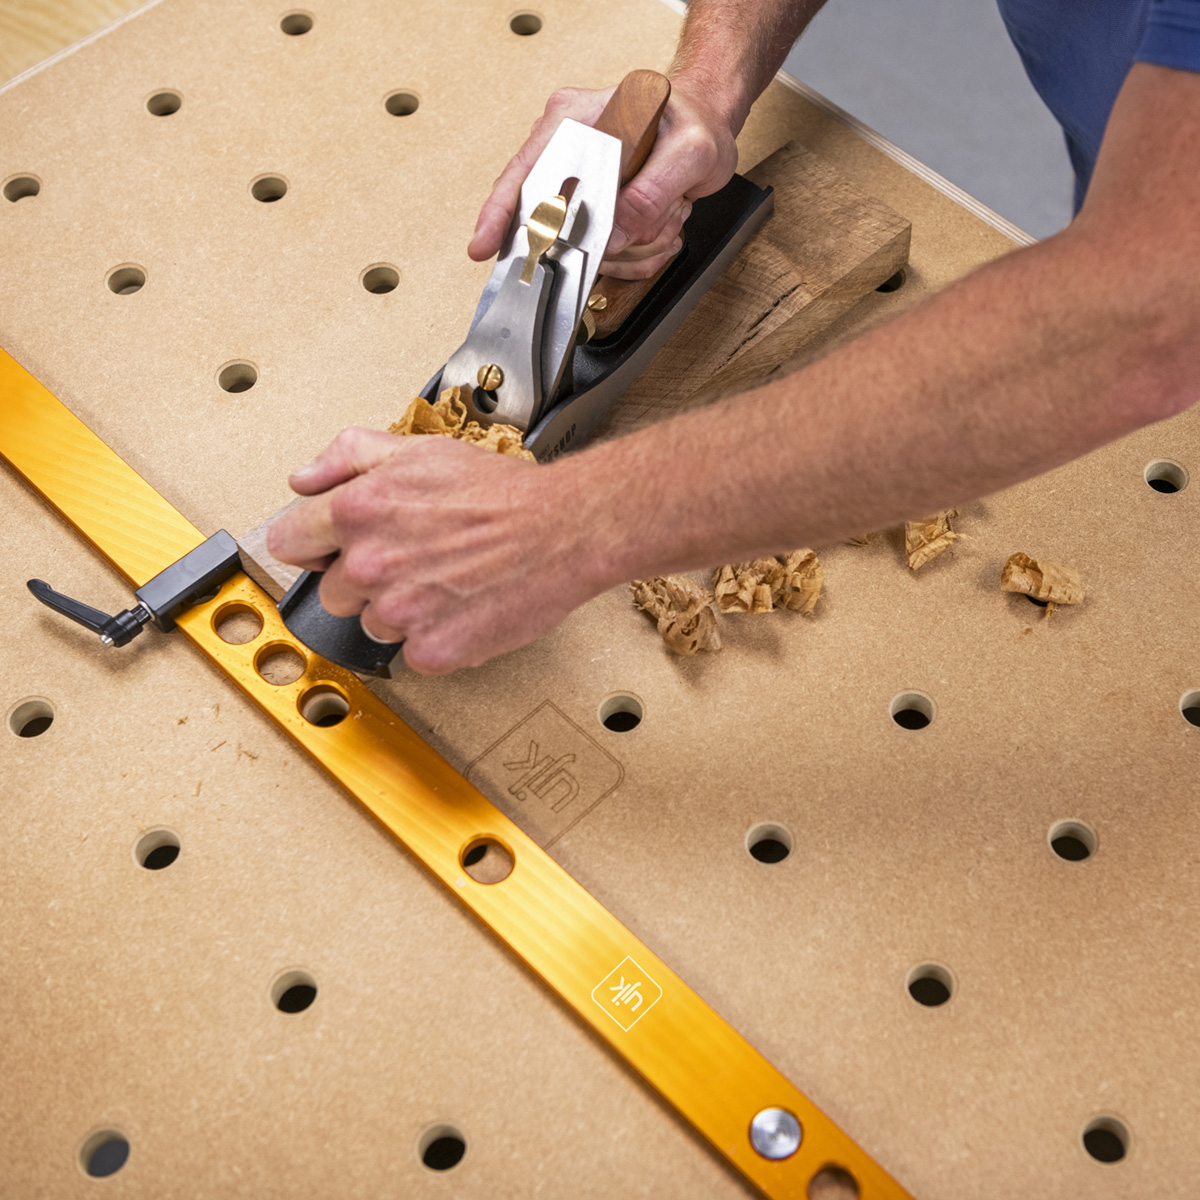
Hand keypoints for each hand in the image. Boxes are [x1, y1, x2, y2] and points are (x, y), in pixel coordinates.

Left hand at [266, 429, 597, 674]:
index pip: (288, 543)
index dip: (314, 544)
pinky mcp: (432, 650)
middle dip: (364, 579)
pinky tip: (462, 607)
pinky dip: (435, 638)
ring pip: (373, 625)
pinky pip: (412, 653)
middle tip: (414, 559)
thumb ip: (348, 457)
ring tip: (446, 580)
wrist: (564, 530)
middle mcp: (370, 565)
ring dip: (401, 610)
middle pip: (333, 592)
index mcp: (358, 511)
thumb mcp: (419, 450)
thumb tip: (303, 479)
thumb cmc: (501, 493)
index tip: (332, 549)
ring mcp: (400, 613)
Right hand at [468, 77, 739, 279]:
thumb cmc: (694, 121)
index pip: (525, 171)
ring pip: (582, 244)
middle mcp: (568, 146)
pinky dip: (633, 251)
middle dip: (595, 242)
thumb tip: (613, 235)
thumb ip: (651, 192)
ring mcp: (579, 179)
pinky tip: (656, 228)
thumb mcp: (689, 153)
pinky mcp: (593, 207)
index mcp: (576, 119)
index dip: (500, 213)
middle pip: (552, 218)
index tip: (484, 246)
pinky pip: (601, 249)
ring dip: (628, 247)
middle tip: (637, 236)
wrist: (706, 121)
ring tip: (662, 219)